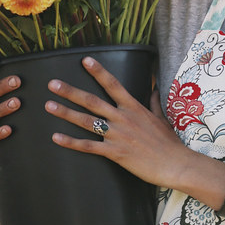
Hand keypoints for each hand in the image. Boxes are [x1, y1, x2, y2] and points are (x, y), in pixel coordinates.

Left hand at [45, 56, 186, 187]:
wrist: (175, 164)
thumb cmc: (169, 143)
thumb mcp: (162, 118)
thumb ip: (155, 102)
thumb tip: (154, 88)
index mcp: (134, 107)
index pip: (113, 84)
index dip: (98, 71)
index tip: (85, 60)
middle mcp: (122, 118)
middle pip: (91, 101)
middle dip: (70, 91)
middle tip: (52, 83)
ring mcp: (117, 135)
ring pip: (86, 121)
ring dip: (65, 113)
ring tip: (49, 105)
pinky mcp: (114, 152)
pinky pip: (88, 146)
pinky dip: (71, 142)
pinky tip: (56, 137)